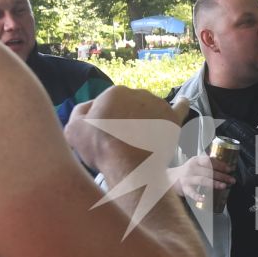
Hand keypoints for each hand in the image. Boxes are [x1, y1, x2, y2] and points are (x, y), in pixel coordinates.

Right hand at [65, 85, 179, 177]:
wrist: (129, 164)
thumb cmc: (100, 148)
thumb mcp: (73, 128)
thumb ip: (80, 112)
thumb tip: (91, 107)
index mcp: (114, 92)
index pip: (109, 104)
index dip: (106, 121)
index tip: (106, 137)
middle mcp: (138, 92)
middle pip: (130, 106)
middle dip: (126, 119)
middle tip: (122, 141)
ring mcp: (158, 105)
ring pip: (151, 109)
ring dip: (147, 118)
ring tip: (142, 139)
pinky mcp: (173, 120)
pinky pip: (180, 108)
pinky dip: (181, 105)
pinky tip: (183, 102)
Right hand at [170, 154, 236, 205]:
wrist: (170, 179)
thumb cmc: (187, 172)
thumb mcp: (196, 165)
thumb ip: (207, 165)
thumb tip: (225, 169)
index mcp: (196, 161)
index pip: (209, 161)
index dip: (220, 165)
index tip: (229, 169)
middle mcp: (192, 168)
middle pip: (209, 171)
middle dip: (221, 175)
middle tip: (231, 180)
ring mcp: (187, 178)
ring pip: (202, 180)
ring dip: (214, 183)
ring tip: (223, 186)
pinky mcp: (184, 188)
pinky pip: (191, 192)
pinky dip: (198, 196)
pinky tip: (204, 198)